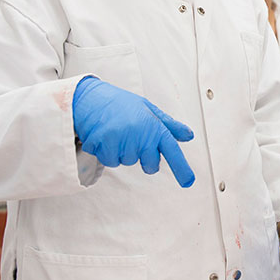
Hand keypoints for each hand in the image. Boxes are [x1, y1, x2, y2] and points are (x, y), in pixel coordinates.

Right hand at [72, 76, 194, 186]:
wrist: (90, 97)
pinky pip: (111, 162)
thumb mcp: (148, 109)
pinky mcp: (106, 144)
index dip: (181, 168)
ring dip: (121, 152)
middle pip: (150, 165)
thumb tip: (188, 136)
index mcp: (154, 125)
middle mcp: (141, 133)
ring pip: (128, 162)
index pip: (172, 149)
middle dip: (143, 158)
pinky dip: (106, 153)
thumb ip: (169, 125)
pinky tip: (104, 137)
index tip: (188, 182)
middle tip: (132, 138)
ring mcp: (124, 139)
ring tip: (115, 132)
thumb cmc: (121, 105)